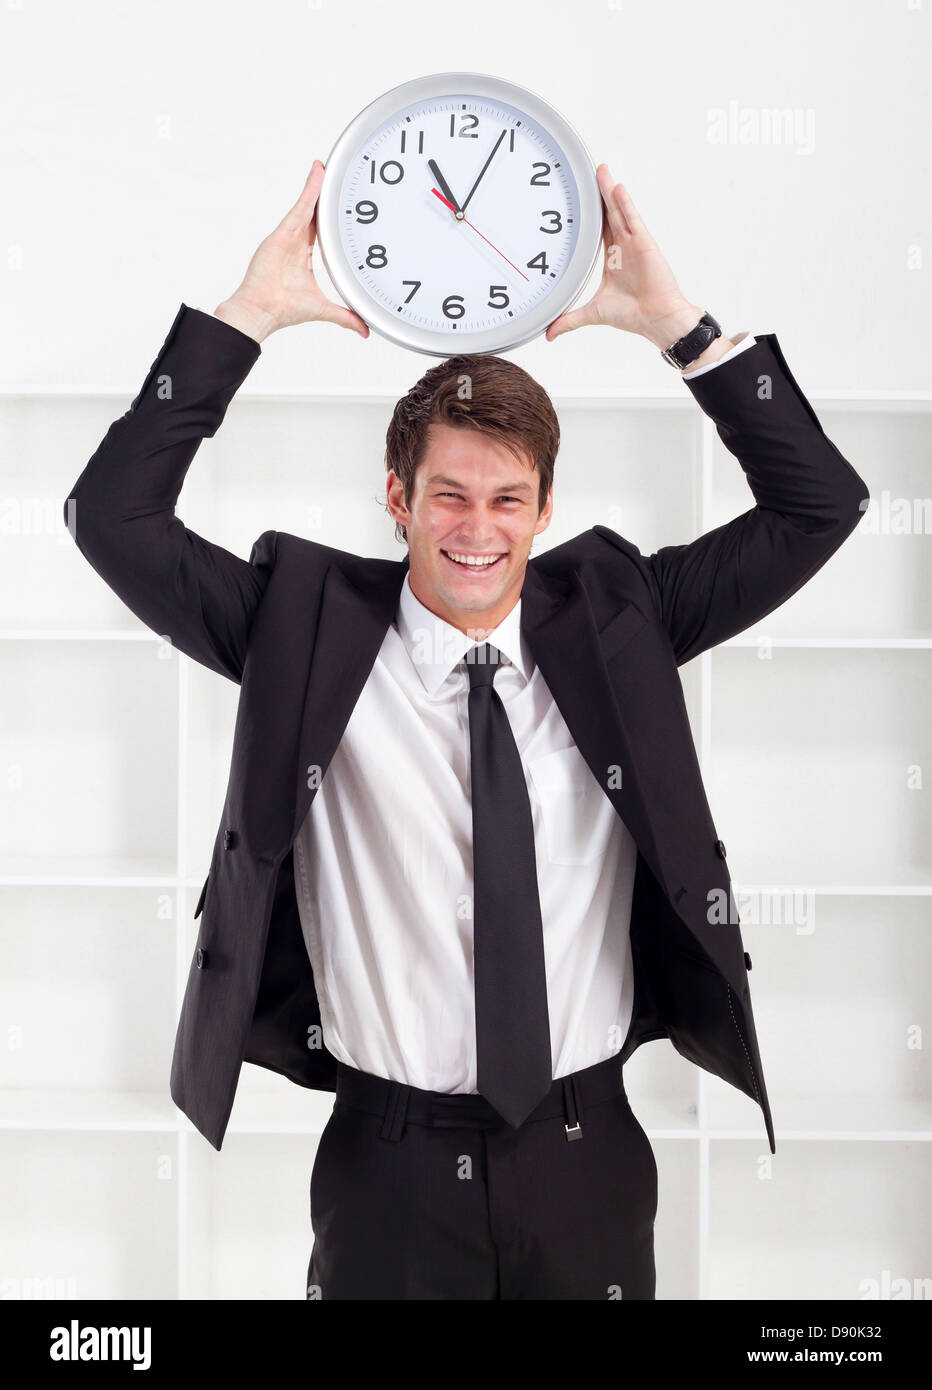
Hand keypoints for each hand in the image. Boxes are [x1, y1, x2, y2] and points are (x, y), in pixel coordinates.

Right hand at [217, 160, 369, 340]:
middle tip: (335, 176)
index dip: (330, 216)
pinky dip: (310, 189)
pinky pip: (301, 206)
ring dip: (318, 186)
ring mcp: (289, 235)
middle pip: (314, 213)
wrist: (262, 311)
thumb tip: (365, 330)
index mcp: (303, 256)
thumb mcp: (323, 308)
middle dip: (323, 196)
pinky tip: (319, 173)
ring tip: (327, 166)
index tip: (341, 205)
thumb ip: (345, 316)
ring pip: (308, 205)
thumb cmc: (283, 308)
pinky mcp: (283, 232)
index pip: (320, 230)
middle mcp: (296, 243)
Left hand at [545, 165, 698, 345]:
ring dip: (609, 191)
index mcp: (612, 258)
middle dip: (599, 193)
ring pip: (619, 212)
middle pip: (608, 214)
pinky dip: (625, 204)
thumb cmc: (633, 314)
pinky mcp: (644, 244)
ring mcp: (633, 244)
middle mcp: (622, 247)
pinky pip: (633, 220)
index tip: (578, 197)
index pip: (598, 229)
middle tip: (589, 172)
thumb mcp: (593, 313)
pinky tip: (617, 188)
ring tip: (600, 170)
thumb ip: (569, 320)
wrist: (655, 319)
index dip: (589, 213)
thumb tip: (548, 334)